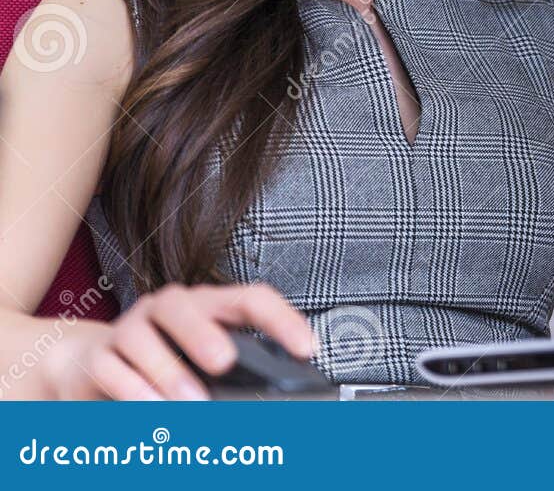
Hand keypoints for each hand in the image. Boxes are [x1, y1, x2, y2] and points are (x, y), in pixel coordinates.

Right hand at [40, 281, 316, 399]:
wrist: (92, 364)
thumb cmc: (167, 361)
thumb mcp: (207, 362)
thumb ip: (240, 370)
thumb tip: (278, 393)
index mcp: (210, 305)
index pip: (251, 299)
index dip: (281, 320)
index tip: (305, 349)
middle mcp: (170, 308)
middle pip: (186, 308)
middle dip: (204, 334)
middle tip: (223, 363)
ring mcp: (131, 327)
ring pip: (144, 338)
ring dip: (168, 373)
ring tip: (189, 403)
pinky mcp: (100, 354)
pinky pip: (112, 368)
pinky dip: (132, 391)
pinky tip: (150, 410)